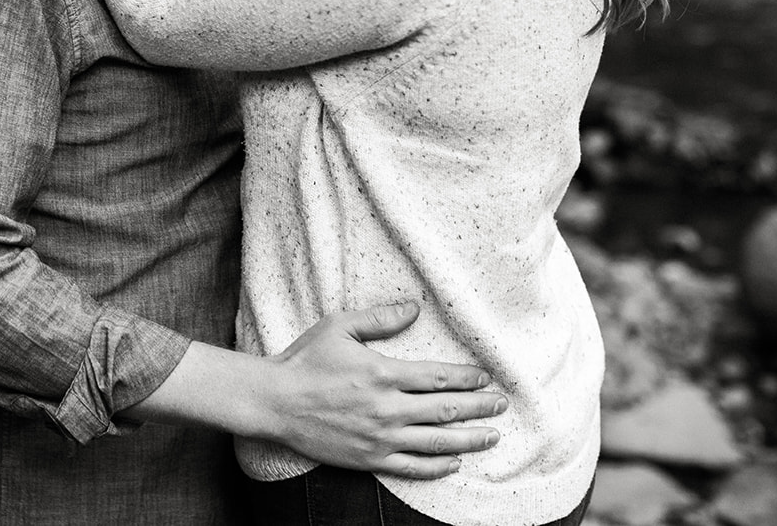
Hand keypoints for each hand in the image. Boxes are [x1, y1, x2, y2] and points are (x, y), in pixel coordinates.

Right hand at [263, 302, 506, 479]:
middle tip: (501, 405)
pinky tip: (455, 461)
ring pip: (437, 442)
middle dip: (480, 407)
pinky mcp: (370, 459)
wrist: (275, 403)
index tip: (486, 377)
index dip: (468, 378)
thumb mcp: (339, 327)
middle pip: (447, 410)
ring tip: (492, 436)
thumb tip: (414, 309)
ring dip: (470, 439)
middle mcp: (388, 408)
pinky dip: (438, 466)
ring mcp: (380, 438)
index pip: (439, 377)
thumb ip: (379, 318)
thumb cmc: (306, 361)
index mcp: (383, 373)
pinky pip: (413, 468)